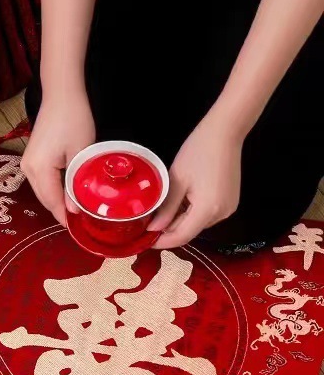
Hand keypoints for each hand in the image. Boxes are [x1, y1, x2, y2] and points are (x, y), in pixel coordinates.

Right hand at [21, 91, 96, 224]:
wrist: (61, 94)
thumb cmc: (73, 119)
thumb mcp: (80, 153)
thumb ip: (76, 184)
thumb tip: (75, 210)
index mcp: (39, 169)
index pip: (52, 202)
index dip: (64, 218)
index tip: (78, 231)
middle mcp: (28, 169)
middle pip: (45, 200)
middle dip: (61, 212)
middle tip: (82, 223)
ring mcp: (27, 163)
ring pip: (43, 192)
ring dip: (58, 201)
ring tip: (77, 210)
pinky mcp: (31, 158)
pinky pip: (42, 182)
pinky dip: (54, 190)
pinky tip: (68, 193)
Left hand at [149, 115, 242, 248]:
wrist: (224, 133)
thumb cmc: (197, 153)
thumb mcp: (176, 181)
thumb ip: (166, 209)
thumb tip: (153, 229)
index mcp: (208, 210)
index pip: (182, 237)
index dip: (162, 241)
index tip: (145, 240)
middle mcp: (221, 214)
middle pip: (190, 231)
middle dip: (169, 229)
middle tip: (148, 222)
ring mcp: (228, 208)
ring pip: (197, 223)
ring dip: (179, 220)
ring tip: (163, 208)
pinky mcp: (230, 202)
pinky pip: (206, 214)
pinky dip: (191, 212)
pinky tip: (180, 200)